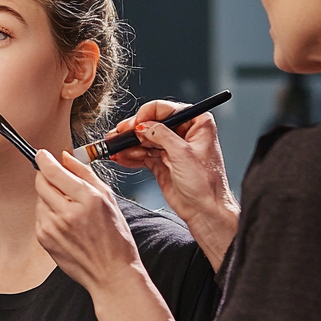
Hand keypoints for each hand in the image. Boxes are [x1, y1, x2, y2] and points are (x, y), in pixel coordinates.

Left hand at [35, 149, 209, 320]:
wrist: (111, 273)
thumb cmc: (115, 237)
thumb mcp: (108, 199)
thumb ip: (85, 173)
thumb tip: (64, 156)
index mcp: (87, 199)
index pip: (53, 171)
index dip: (44, 159)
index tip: (41, 153)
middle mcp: (67, 212)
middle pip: (41, 182)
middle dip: (47, 177)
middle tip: (59, 181)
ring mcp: (53, 227)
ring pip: (39, 199)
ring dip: (49, 198)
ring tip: (70, 210)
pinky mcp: (44, 239)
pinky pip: (40, 217)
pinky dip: (49, 215)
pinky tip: (66, 224)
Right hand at [110, 100, 238, 268]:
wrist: (204, 210)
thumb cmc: (206, 183)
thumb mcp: (182, 153)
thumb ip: (161, 135)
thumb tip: (142, 125)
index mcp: (197, 124)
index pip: (166, 110)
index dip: (147, 115)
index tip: (134, 124)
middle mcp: (184, 133)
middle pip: (151, 124)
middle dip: (132, 131)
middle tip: (118, 135)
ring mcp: (171, 148)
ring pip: (144, 140)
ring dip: (128, 145)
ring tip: (114, 149)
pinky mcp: (161, 162)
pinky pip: (142, 155)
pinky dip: (130, 156)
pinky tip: (120, 157)